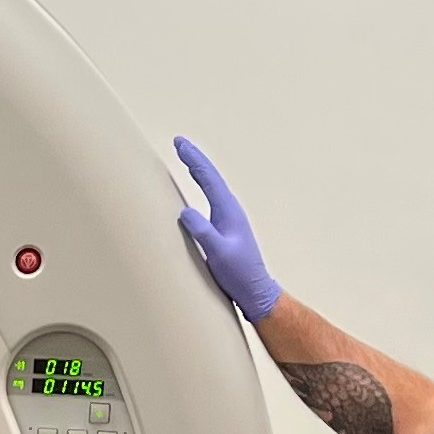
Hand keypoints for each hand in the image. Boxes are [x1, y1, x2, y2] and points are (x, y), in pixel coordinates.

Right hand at [172, 137, 282, 322]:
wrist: (254, 290)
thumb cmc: (240, 274)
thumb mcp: (219, 253)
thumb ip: (203, 232)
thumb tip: (186, 212)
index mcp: (228, 211)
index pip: (208, 178)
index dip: (193, 159)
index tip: (180, 144)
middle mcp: (228, 210)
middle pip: (209, 177)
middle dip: (193, 159)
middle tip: (179, 144)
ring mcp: (227, 219)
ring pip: (210, 186)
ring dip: (197, 171)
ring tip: (186, 159)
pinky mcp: (222, 229)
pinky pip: (209, 200)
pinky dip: (200, 188)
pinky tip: (195, 189)